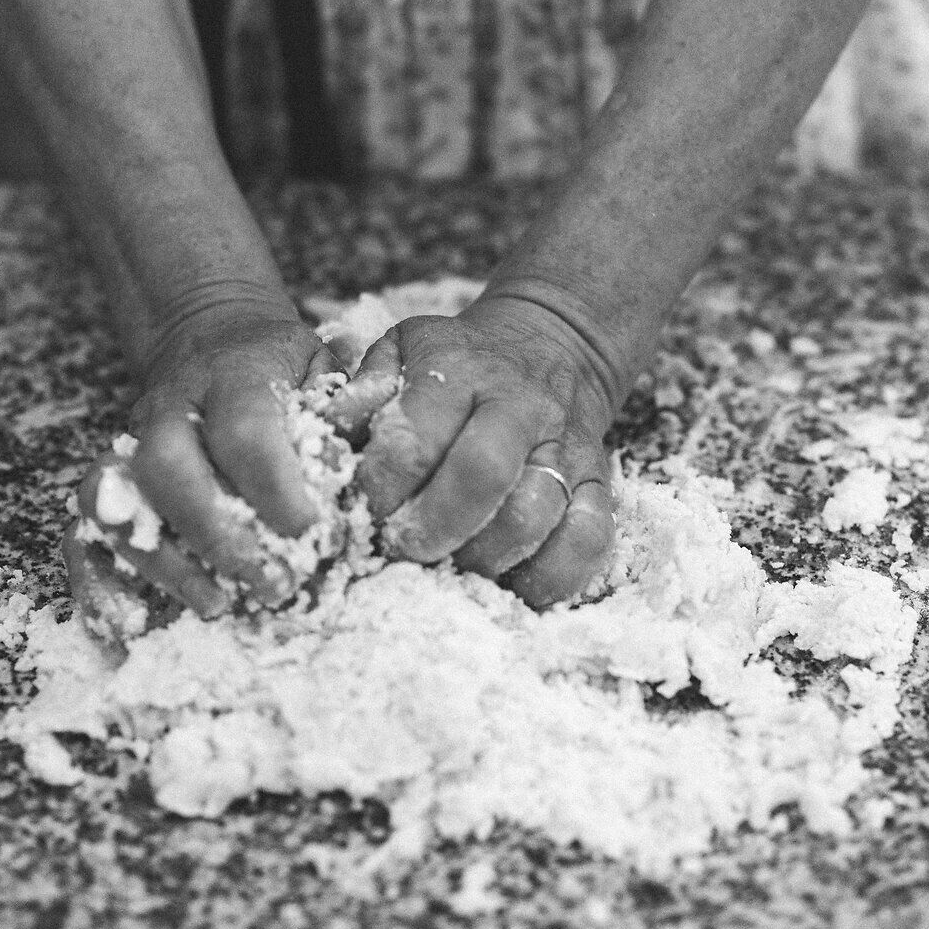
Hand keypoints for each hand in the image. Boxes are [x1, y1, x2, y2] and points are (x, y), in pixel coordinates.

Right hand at [62, 298, 381, 639]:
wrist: (211, 334)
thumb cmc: (282, 367)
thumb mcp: (323, 369)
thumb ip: (345, 414)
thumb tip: (377, 471)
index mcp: (234, 373)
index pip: (245, 430)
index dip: (276, 487)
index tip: (314, 534)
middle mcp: (171, 406)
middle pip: (167, 466)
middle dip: (219, 535)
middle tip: (275, 585)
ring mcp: (130, 443)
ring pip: (113, 500)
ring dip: (163, 562)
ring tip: (219, 607)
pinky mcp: (109, 481)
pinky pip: (81, 530)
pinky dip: (95, 579)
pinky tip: (127, 623)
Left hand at [350, 293, 618, 607]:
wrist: (551, 346)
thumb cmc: (457, 363)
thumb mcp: (401, 351)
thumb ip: (361, 392)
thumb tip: (327, 437)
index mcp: (458, 370)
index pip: (413, 438)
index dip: (379, 488)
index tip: (362, 509)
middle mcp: (517, 407)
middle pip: (481, 475)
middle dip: (430, 528)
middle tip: (402, 548)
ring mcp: (565, 448)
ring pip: (533, 517)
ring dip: (480, 558)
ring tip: (450, 564)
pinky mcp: (600, 484)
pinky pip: (589, 543)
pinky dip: (549, 578)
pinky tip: (509, 583)